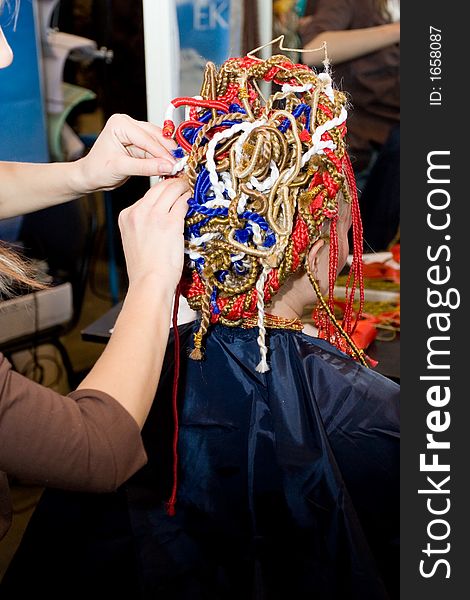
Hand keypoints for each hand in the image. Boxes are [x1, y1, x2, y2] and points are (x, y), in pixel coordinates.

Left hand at [77, 114, 176, 192]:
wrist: (90, 177)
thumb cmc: (97, 169)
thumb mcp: (121, 168)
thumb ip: (146, 167)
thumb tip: (168, 166)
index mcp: (120, 124)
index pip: (146, 138)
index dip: (162, 152)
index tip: (175, 164)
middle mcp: (129, 124)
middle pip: (156, 137)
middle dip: (168, 152)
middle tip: (181, 165)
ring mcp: (135, 133)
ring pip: (158, 143)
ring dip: (168, 155)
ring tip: (178, 167)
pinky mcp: (140, 144)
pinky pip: (156, 150)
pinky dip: (164, 159)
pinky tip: (171, 167)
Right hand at [118, 178, 190, 293]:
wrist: (148, 283)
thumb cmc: (145, 269)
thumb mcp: (136, 240)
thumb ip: (145, 224)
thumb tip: (163, 215)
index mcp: (126, 216)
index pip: (147, 194)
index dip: (163, 189)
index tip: (173, 188)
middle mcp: (138, 212)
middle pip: (159, 187)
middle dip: (174, 183)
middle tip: (186, 182)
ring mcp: (154, 215)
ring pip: (171, 190)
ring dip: (183, 187)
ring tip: (192, 186)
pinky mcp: (170, 222)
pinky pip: (182, 202)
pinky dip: (189, 198)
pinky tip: (195, 199)